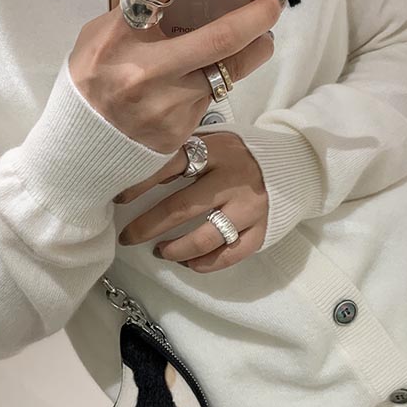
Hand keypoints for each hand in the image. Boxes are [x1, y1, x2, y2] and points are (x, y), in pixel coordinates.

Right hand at [68, 0, 285, 155]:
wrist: (80, 151)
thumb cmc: (90, 83)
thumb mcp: (99, 39)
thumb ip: (136, 14)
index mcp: (117, 37)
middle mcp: (144, 71)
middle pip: (220, 36)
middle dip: (258, 15)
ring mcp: (168, 104)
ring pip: (231, 68)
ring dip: (254, 48)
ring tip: (258, 37)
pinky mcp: (183, 128)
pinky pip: (214, 95)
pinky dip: (216, 80)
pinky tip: (200, 81)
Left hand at [115, 132, 267, 272]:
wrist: (288, 164)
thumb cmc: (235, 155)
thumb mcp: (211, 142)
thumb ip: (183, 153)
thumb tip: (136, 170)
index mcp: (217, 150)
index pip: (171, 166)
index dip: (141, 184)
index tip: (119, 199)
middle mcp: (234, 178)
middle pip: (182, 207)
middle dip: (148, 226)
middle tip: (128, 237)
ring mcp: (250, 206)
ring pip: (206, 237)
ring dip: (176, 250)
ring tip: (159, 252)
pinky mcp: (262, 228)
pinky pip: (230, 254)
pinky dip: (206, 264)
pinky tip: (189, 264)